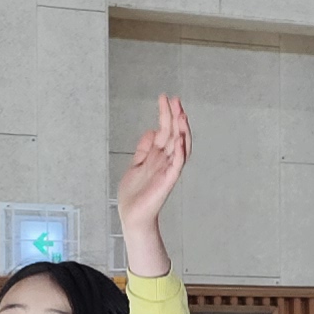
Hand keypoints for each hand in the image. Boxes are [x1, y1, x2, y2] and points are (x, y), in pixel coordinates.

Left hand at [116, 95, 192, 276]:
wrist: (131, 215)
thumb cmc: (135, 194)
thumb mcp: (137, 164)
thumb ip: (145, 149)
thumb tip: (152, 130)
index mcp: (159, 156)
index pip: (166, 130)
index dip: (166, 114)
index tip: (166, 98)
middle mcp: (166, 161)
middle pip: (174, 134)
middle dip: (175, 116)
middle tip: (175, 100)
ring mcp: (168, 170)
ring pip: (180, 146)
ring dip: (182, 130)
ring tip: (181, 114)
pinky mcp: (167, 182)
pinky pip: (177, 165)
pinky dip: (179, 151)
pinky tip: (178, 138)